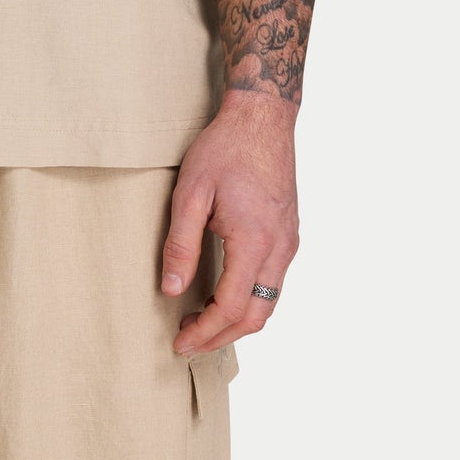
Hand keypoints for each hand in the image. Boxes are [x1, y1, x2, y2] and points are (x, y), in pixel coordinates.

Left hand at [160, 92, 299, 355]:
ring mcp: (289, 242)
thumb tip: (170, 290)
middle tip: (188, 342)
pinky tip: (225, 293)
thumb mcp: (191, 192)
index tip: (180, 342)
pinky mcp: (289, 234)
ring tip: (201, 321)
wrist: (262, 117)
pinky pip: (273, 281)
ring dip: (237, 320)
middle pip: (256, 316)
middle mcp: (279, 249)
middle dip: (221, 337)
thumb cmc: (224, 148)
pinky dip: (250, 299)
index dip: (205, 333)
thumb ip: (180, 244)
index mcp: (255, 242)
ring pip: (269, 302)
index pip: (232, 308)